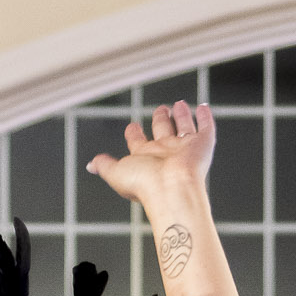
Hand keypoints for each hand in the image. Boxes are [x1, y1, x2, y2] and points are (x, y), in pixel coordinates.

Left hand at [86, 100, 214, 217]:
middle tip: (160, 110)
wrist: (172, 189)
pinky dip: (205, 118)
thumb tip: (90, 165)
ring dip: (181, 117)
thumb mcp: (116, 172)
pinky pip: (205, 129)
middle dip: (160, 120)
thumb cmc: (145, 184)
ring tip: (179, 105)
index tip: (131, 127)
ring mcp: (184, 149)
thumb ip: (104, 165)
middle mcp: (165, 153)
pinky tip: (203, 108)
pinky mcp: (202, 146)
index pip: (138, 143)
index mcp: (146, 158)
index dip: (134, 134)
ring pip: (183, 128)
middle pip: (162, 132)